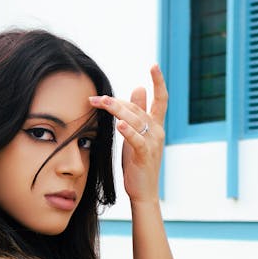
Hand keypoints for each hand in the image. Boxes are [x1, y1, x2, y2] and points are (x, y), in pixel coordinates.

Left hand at [89, 64, 167, 203]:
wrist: (144, 192)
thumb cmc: (138, 164)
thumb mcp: (137, 135)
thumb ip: (138, 113)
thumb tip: (138, 88)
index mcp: (156, 125)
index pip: (160, 99)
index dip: (158, 82)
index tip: (154, 65)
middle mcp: (157, 131)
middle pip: (137, 108)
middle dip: (116, 102)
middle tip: (97, 98)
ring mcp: (153, 143)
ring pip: (135, 120)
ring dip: (117, 110)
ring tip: (102, 103)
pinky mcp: (145, 155)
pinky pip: (136, 140)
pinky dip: (128, 131)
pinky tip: (119, 124)